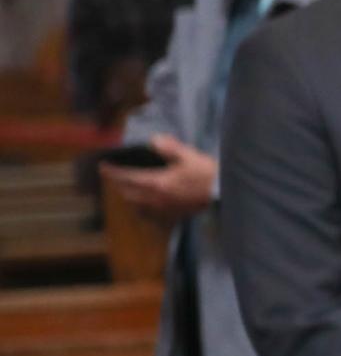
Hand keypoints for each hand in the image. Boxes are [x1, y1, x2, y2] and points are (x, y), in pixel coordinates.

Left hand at [99, 134, 216, 221]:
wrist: (222, 192)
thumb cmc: (205, 172)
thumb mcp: (189, 155)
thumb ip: (169, 147)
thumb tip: (153, 140)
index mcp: (156, 182)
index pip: (127, 177)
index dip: (113, 172)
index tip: (103, 166)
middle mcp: (154, 198)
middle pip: (127, 193)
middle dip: (118, 184)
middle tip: (114, 176)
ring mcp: (162, 209)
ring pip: (136, 205)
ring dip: (128, 196)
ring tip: (128, 189)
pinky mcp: (170, 215)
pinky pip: (148, 214)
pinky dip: (141, 208)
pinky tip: (144, 204)